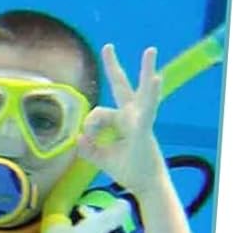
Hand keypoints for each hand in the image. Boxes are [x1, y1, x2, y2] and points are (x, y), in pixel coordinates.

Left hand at [78, 45, 166, 199]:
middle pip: (122, 86)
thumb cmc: (127, 169)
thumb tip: (77, 137)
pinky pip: (148, 110)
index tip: (87, 139)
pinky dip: (151, 94)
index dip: (89, 125)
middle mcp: (132, 116)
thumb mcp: (100, 158)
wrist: (145, 185)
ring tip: (150, 50)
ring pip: (140, 92)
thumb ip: (87, 148)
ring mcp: (140, 120)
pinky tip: (156, 78)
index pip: (98, 112)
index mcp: (121, 120)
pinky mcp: (145, 129)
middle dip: (114, 67)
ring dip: (147, 70)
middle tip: (107, 47)